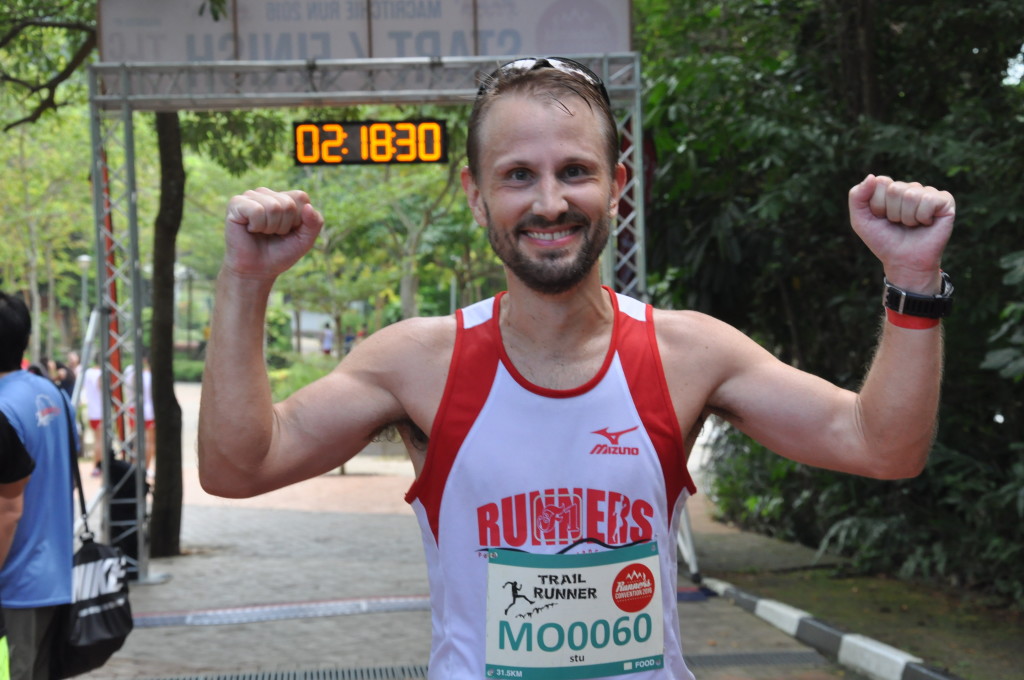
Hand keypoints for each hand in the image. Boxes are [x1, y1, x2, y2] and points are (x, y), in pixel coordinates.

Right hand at [223, 188, 323, 280]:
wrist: (257, 270)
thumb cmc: (280, 253)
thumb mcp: (305, 240)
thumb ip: (315, 223)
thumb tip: (308, 207)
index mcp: (285, 197)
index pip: (301, 197)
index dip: (298, 220)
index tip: (288, 231)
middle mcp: (267, 193)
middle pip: (288, 204)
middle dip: (284, 226)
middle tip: (273, 234)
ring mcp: (251, 196)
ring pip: (273, 207)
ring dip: (270, 227)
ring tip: (262, 232)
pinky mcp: (236, 203)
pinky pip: (256, 210)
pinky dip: (257, 226)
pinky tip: (250, 229)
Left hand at [848, 175, 954, 291]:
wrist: (904, 261)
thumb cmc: (883, 240)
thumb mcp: (860, 220)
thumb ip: (856, 196)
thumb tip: (872, 176)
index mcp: (890, 188)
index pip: (880, 181)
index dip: (878, 205)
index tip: (881, 218)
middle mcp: (909, 188)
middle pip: (895, 189)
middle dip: (892, 212)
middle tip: (897, 224)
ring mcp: (928, 193)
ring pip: (911, 195)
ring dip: (907, 217)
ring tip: (911, 225)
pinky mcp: (945, 201)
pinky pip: (929, 200)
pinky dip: (922, 217)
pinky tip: (925, 224)